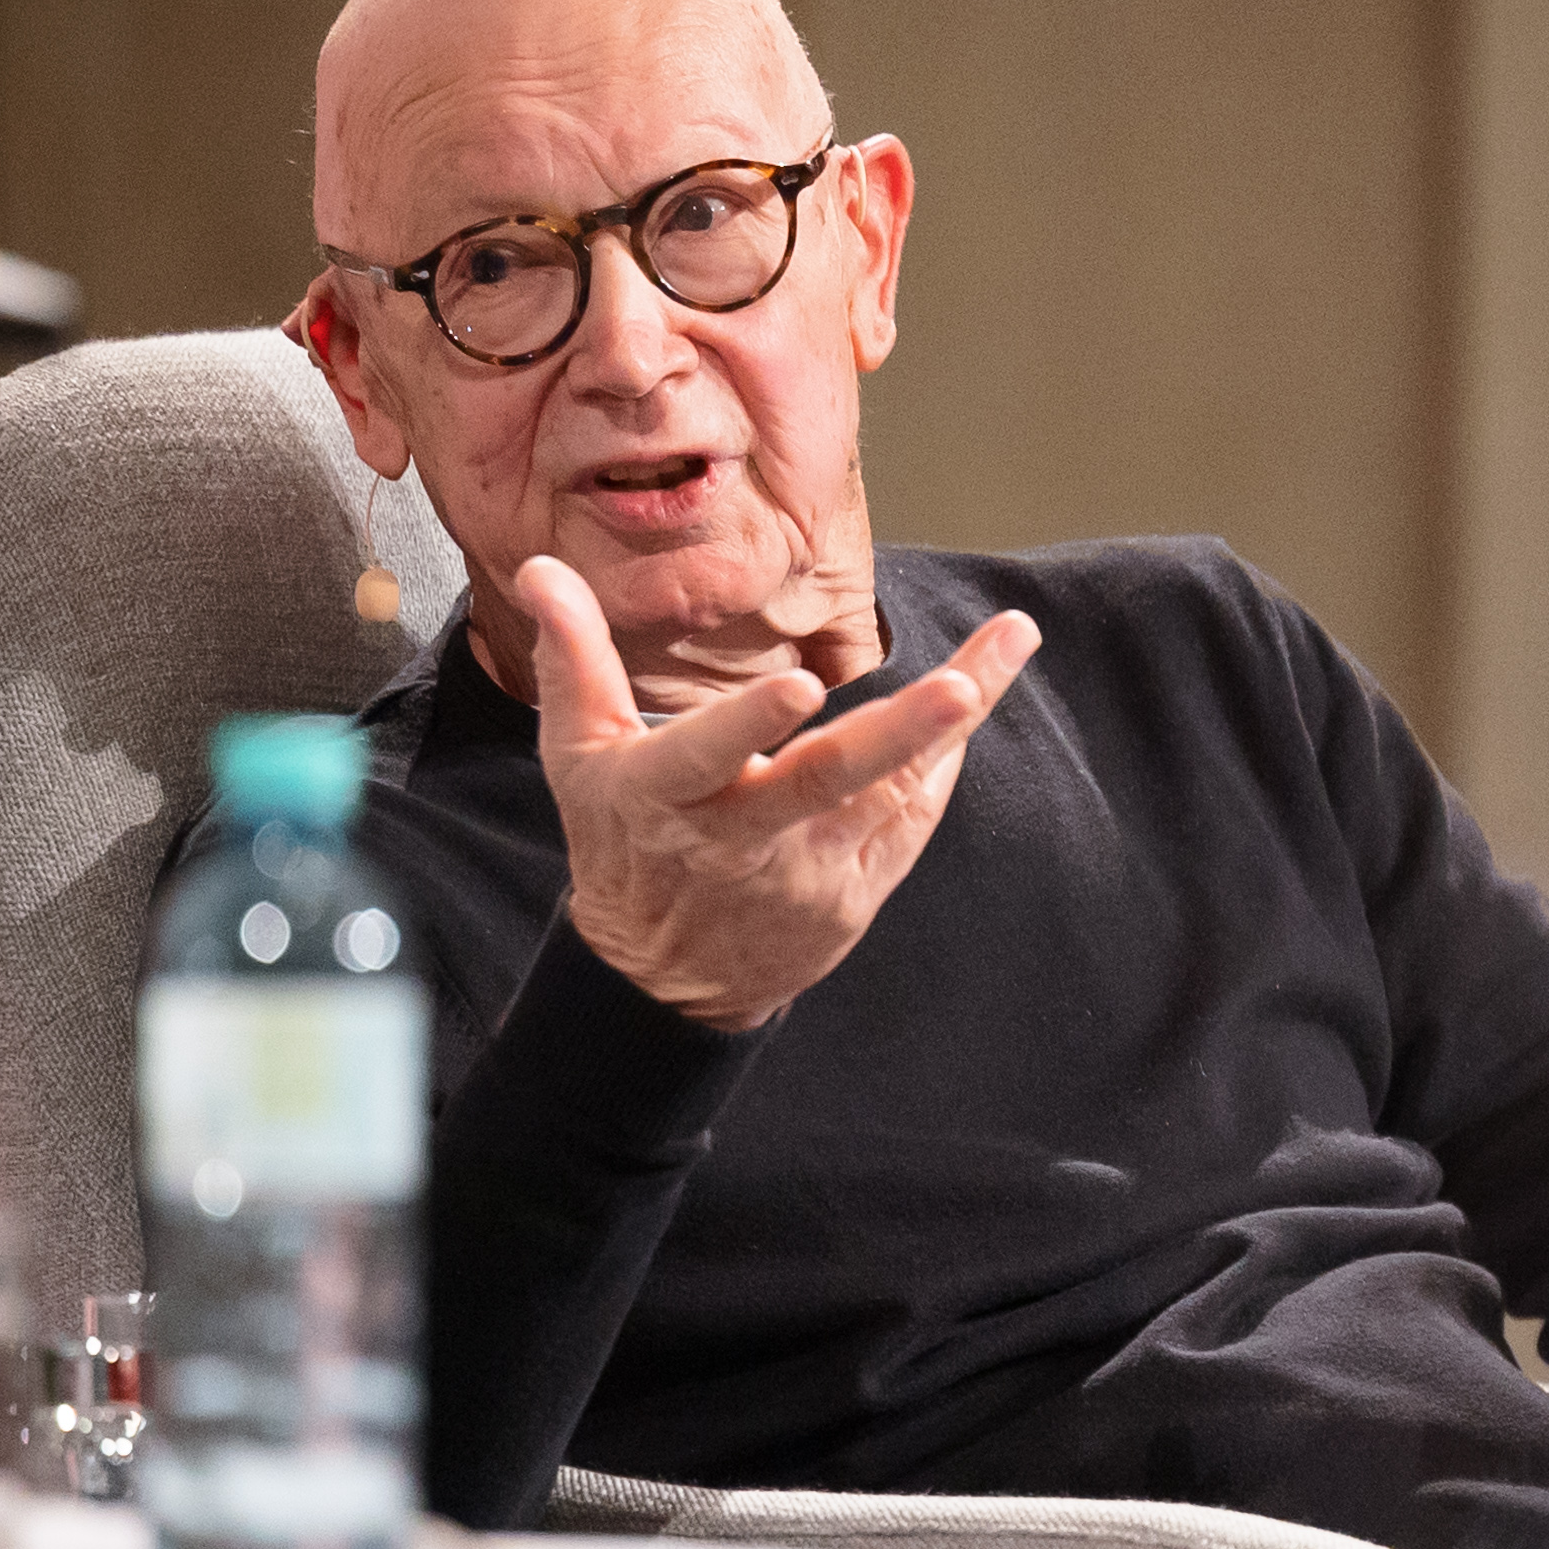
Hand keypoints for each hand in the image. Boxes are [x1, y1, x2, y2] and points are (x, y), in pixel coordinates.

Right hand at [509, 556, 1041, 1030]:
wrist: (661, 978)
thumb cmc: (622, 844)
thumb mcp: (578, 756)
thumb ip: (572, 658)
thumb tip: (541, 569)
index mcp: (665, 795)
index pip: (707, 754)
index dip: (750, 724)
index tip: (800, 686)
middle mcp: (741, 837)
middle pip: (826, 779)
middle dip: (898, 731)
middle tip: (959, 686)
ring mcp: (805, 871)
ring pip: (888, 793)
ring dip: (951, 725)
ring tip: (1007, 645)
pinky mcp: (851, 895)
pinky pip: (908, 822)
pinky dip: (943, 765)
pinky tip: (977, 699)